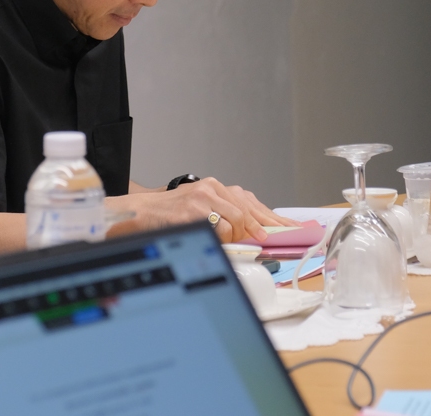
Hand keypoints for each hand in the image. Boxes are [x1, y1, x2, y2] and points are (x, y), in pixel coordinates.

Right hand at [108, 178, 299, 242]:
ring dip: (236, 236)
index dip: (272, 219)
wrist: (137, 215)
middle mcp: (212, 188)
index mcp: (215, 188)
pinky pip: (222, 228)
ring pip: (238, 220)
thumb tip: (253, 236)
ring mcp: (204, 197)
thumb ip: (223, 218)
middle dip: (261, 229)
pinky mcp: (195, 209)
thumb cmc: (167, 218)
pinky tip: (217, 241)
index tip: (293, 229)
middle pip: (249, 210)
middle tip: (269, 240)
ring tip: (225, 242)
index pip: (251, 204)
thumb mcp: (199, 211)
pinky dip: (224, 238)